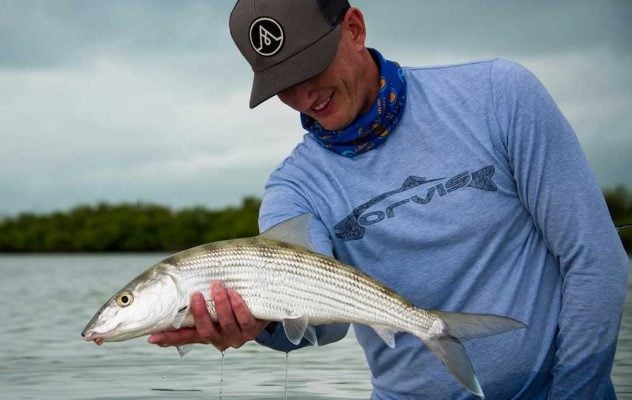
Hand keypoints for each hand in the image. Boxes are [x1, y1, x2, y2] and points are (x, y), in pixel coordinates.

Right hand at [148, 281, 269, 350]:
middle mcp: (219, 339)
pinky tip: (234, 293)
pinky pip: (245, 319)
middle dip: (200, 313)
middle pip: (206, 331)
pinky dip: (238, 305)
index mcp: (206, 333)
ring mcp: (236, 336)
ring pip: (226, 323)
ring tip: (217, 285)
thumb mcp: (213, 301)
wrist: (261, 302)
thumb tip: (169, 285)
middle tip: (196, 294)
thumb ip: (196, 299)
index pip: (184, 337)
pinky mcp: (252, 330)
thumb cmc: (230, 300)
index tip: (152, 337)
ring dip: (221, 304)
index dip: (168, 338)